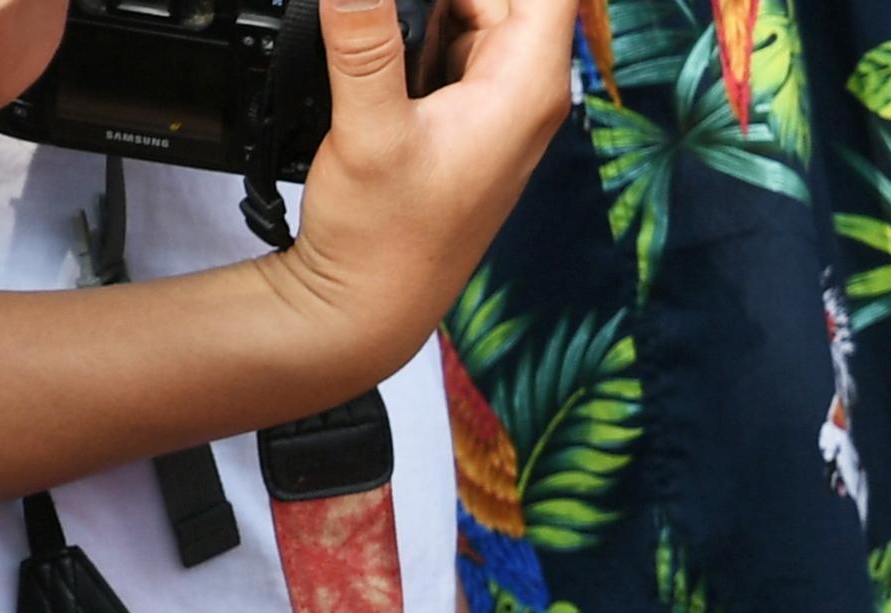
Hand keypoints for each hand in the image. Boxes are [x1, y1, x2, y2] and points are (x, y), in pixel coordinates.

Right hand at [262, 0, 577, 388]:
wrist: (366, 305)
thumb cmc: (385, 241)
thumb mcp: (369, 130)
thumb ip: (362, 38)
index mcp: (527, 85)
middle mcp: (522, 87)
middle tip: (400, 44)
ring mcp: (491, 96)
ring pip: (471, 3)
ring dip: (429, 2)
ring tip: (397, 76)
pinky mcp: (456, 105)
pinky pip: (447, 33)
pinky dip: (420, 16)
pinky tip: (376, 24)